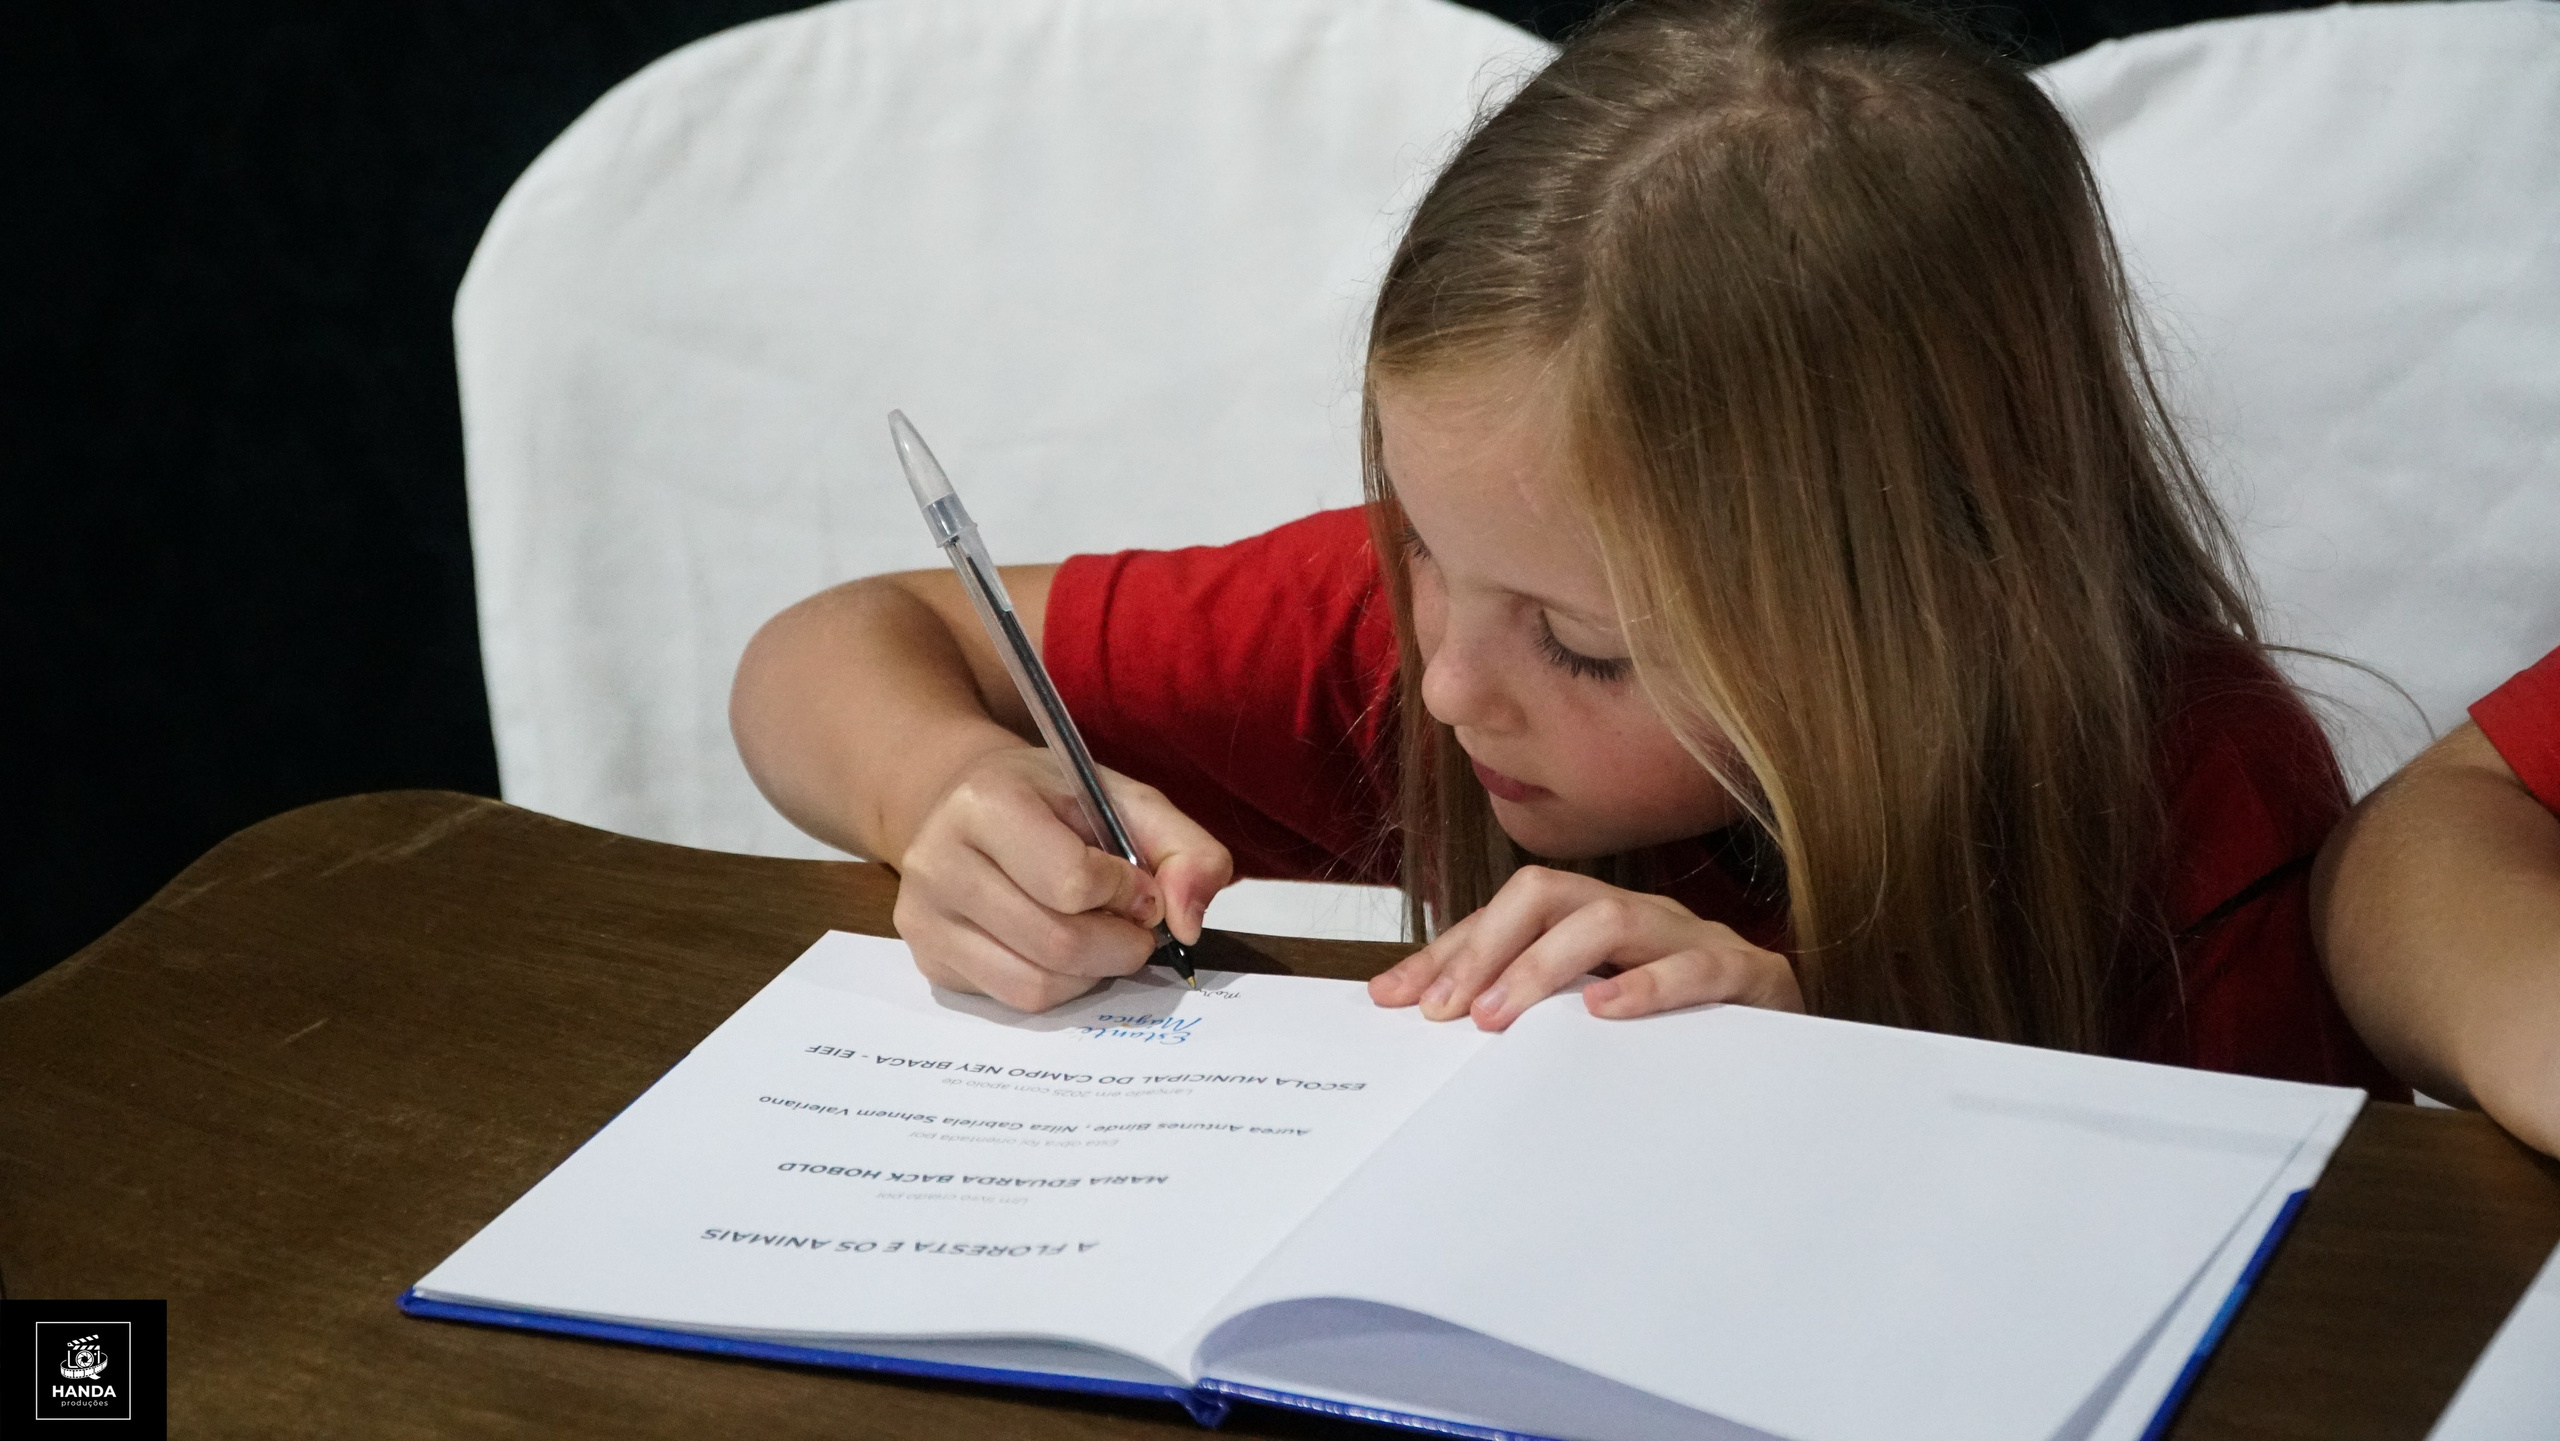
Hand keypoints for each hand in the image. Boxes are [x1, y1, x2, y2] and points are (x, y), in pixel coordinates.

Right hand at [892, 748, 1232, 1011]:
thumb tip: (1189, 924)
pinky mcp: (928, 958)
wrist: (968, 801)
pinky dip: (1059, 986)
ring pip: (1035, 985)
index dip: (1127, 893)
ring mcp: (924, 915)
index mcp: (986, 802)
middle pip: (1057, 943)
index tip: (1140, 885)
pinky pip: (1013, 1000)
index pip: (1072, 882)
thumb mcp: (1127, 800)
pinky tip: (1061, 949)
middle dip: (1121, 945)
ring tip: (1101, 937)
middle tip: (1136, 927)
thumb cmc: (1054, 801)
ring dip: (1093, 973)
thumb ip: (1184, 850)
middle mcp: (939, 860)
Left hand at [1368, 866, 1798, 1029]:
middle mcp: (1638, 916)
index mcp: (1596, 921)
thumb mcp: (1593, 1021)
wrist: (1794, 1056)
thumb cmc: (1684, 1036)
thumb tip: (1427, 1016)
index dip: (1449, 952)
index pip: (1505, 913)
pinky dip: (1647, 987)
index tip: (1398, 999)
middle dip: (1486, 947)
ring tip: (1503, 1016)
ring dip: (1544, 966)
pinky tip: (1605, 1010)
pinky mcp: (1747, 976)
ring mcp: (1692, 938)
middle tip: (1448, 1010)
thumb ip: (1528, 1013)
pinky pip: (1696, 968)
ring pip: (1609, 918)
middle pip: (1547, 893)